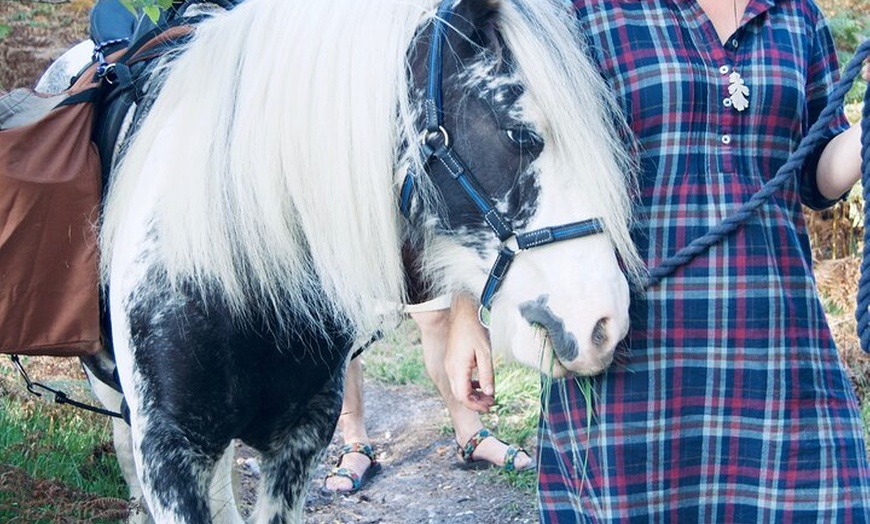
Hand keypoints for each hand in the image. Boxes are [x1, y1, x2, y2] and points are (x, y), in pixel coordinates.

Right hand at [444, 294, 494, 411]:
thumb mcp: (485, 353)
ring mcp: (450, 365)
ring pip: (459, 387)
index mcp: (457, 368)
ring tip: (488, 396)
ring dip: (473, 394)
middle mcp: (451, 369)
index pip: (463, 396)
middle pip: (460, 394)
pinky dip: (470, 385)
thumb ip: (487, 375)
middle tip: (491, 403)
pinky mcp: (453, 361)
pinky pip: (459, 379)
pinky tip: (481, 384)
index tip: (489, 407)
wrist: (463, 313)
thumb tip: (489, 393)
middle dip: (475, 402)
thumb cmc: (474, 330)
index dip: (476, 406)